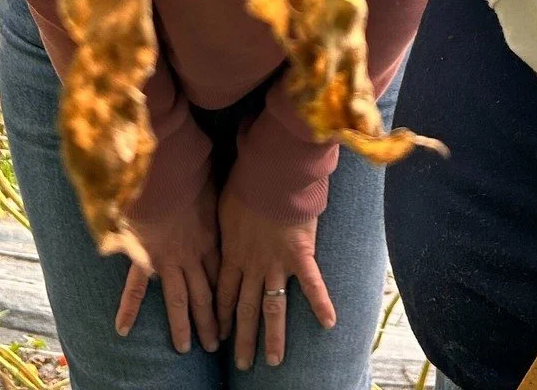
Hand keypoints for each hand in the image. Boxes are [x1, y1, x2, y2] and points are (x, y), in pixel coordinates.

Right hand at [116, 174, 219, 352]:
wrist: (166, 167)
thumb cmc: (194, 169)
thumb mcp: (217, 185)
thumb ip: (223, 196)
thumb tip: (240, 182)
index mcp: (211, 239)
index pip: (222, 276)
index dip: (228, 298)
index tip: (234, 316)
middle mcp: (192, 255)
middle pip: (205, 295)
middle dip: (211, 321)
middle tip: (216, 343)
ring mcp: (168, 259)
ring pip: (178, 300)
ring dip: (183, 326)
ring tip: (187, 348)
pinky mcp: (144, 255)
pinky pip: (136, 287)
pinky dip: (129, 308)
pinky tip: (124, 330)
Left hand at [217, 188, 334, 369]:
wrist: (270, 171)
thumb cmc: (244, 181)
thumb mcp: (221, 205)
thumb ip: (220, 225)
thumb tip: (206, 225)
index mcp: (232, 254)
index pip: (223, 295)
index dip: (220, 317)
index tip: (217, 337)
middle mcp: (252, 265)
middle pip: (245, 310)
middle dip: (243, 339)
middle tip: (243, 364)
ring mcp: (276, 262)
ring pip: (273, 307)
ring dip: (273, 336)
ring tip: (273, 361)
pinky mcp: (300, 254)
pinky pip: (312, 283)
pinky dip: (321, 303)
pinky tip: (329, 323)